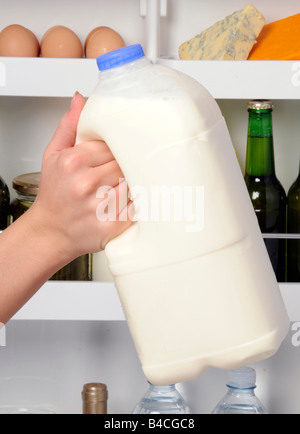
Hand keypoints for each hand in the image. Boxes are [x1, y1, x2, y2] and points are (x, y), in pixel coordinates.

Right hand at [29, 92, 131, 260]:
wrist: (51, 231)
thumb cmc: (55, 195)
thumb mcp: (53, 156)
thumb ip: (68, 127)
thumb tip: (80, 99)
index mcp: (74, 161)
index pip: (113, 143)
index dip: (120, 148)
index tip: (122, 152)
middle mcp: (86, 182)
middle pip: (126, 162)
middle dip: (129, 165)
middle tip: (128, 169)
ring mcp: (100, 205)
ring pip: (135, 181)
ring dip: (137, 182)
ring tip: (130, 184)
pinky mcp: (112, 224)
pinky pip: (138, 206)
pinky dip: (140, 202)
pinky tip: (134, 200)